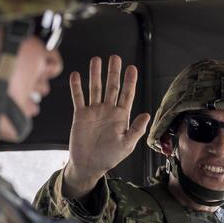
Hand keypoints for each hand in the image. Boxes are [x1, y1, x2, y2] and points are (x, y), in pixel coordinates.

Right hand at [63, 55, 149, 197]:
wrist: (88, 165)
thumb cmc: (109, 157)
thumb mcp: (126, 145)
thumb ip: (136, 129)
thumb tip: (147, 115)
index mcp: (121, 116)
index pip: (127, 94)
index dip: (130, 81)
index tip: (132, 68)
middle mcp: (108, 110)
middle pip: (111, 87)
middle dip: (113, 72)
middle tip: (115, 58)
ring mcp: (94, 111)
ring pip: (95, 88)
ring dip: (95, 74)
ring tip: (96, 60)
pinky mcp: (80, 115)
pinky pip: (78, 98)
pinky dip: (77, 87)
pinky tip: (76, 75)